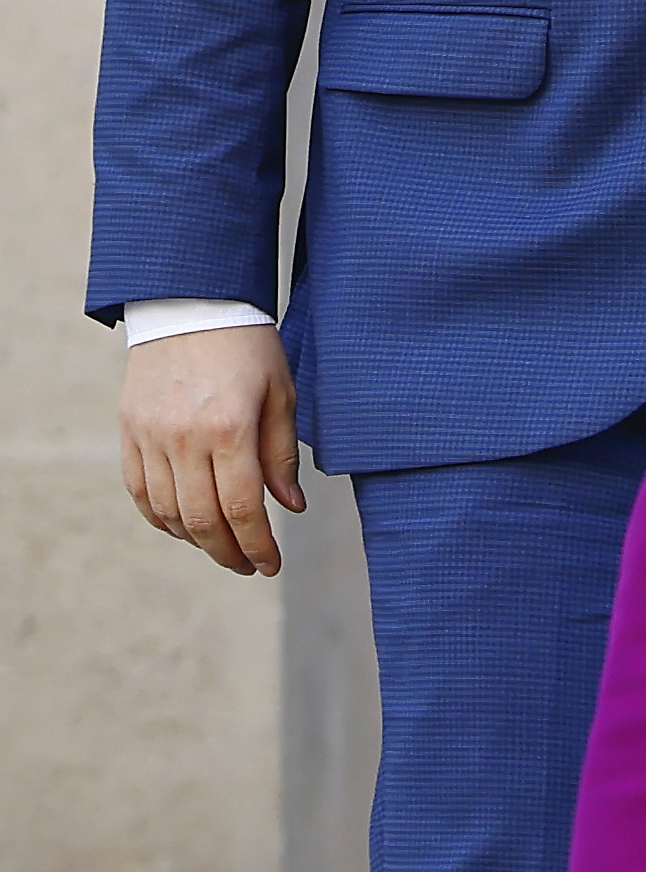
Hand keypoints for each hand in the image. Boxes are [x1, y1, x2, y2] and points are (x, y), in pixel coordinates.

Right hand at [122, 321, 303, 576]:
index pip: (240, 508)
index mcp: (228, 428)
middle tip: (249, 565)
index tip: (271, 565)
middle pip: (201, 519)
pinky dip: (161, 517)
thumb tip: (290, 506)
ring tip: (223, 546)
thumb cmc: (248, 347)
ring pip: (167, 511)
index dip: (257, 545)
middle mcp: (183, 438)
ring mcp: (149, 436)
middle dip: (228, 552)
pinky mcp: (129, 431)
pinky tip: (184, 526)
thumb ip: (281, 455)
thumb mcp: (281, 394)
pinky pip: (139, 490)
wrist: (190, 305)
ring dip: (196, 539)